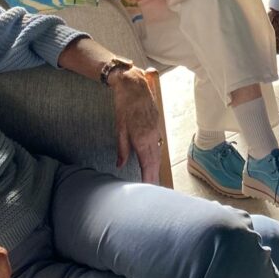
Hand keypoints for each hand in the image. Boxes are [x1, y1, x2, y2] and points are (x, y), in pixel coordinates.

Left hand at [108, 67, 162, 183]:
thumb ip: (122, 148)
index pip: (147, 164)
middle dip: (155, 178)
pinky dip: (157, 156)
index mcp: (142, 138)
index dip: (148, 178)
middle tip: (155, 192)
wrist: (135, 85)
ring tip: (155, 181)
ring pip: (158, 154)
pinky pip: (158, 145)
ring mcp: (156, 130)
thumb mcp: (119, 127)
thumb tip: (121, 164)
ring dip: (157, 168)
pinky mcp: (157, 125)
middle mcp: (152, 136)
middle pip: (155, 162)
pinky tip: (154, 161)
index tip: (149, 190)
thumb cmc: (125, 105)